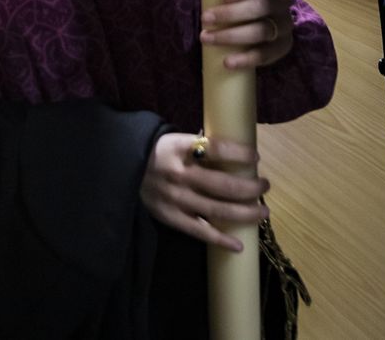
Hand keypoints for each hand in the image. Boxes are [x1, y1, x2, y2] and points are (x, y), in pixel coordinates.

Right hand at [139, 133, 267, 252]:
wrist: (120, 168)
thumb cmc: (156, 152)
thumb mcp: (175, 140)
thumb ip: (200, 144)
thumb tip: (234, 149)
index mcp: (179, 148)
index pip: (216, 148)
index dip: (240, 153)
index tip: (256, 156)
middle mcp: (179, 174)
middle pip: (223, 184)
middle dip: (250, 188)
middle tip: (264, 186)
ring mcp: (175, 198)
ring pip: (217, 210)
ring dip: (245, 212)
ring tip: (262, 211)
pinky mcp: (170, 217)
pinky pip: (199, 231)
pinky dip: (221, 240)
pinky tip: (239, 245)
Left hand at [185, 0, 295, 69]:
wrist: (262, 20)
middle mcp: (282, 2)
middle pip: (261, 7)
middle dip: (231, 14)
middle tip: (205, 19)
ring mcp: (285, 25)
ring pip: (262, 31)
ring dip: (233, 36)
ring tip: (207, 39)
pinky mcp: (283, 46)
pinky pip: (267, 54)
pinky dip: (246, 59)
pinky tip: (228, 62)